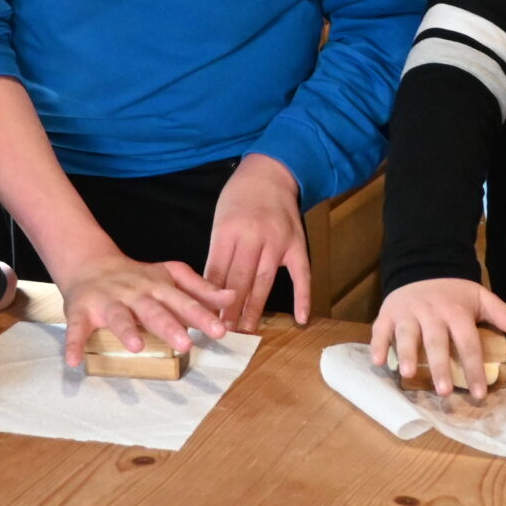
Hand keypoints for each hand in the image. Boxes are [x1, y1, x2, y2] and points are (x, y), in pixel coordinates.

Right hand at [60, 254, 234, 365]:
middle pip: (153, 309)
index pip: (183, 301)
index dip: (201, 315)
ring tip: (135, 347)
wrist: (89, 262)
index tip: (220, 331)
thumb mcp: (170, 276)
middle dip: (169, 325)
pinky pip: (76, 328)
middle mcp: (133, 293)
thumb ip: (200, 288)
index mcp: (156, 286)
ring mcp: (106, 301)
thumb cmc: (136, 277)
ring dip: (126, 330)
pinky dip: (73, 344)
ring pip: (118, 316)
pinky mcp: (81, 311)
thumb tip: (232, 298)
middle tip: (186, 343)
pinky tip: (73, 361)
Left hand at [205, 153, 310, 326]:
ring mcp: (278, 240)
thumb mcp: (220, 221)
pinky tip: (300, 318)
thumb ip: (219, 253)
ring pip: (265, 281)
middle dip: (228, 310)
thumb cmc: (239, 198)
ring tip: (245, 331)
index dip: (209, 297)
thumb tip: (209, 291)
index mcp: (227, 230)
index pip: (216, 271)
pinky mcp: (298, 243)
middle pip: (239, 280)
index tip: (203, 319)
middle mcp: (253, 236)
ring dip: (255, 309)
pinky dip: (302, 297)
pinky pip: (301, 274)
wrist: (270, 172)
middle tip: (221, 333)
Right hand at [369, 278, 505, 399]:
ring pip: (407, 334)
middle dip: (440, 366)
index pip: (468, 342)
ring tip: (409, 375)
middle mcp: (431, 312)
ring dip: (407, 355)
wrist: (422, 266)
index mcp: (456, 311)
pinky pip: (381, 329)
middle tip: (443, 392)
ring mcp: (408, 312)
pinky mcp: (388, 312)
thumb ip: (499, 312)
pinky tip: (378, 362)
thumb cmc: (453, 292)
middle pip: (436, 341)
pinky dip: (378, 344)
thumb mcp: (479, 296)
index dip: (473, 368)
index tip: (479, 393)